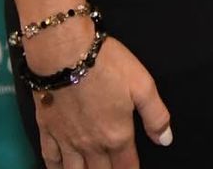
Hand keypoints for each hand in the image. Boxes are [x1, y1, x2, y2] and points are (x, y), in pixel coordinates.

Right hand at [32, 34, 171, 168]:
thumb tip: (165, 140)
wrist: (64, 54)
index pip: (127, 166)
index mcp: (117, 135)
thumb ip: (156, 116)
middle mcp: (91, 144)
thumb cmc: (107, 66)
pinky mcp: (47, 131)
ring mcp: (66, 140)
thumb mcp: (143, 85)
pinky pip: (50, 160)